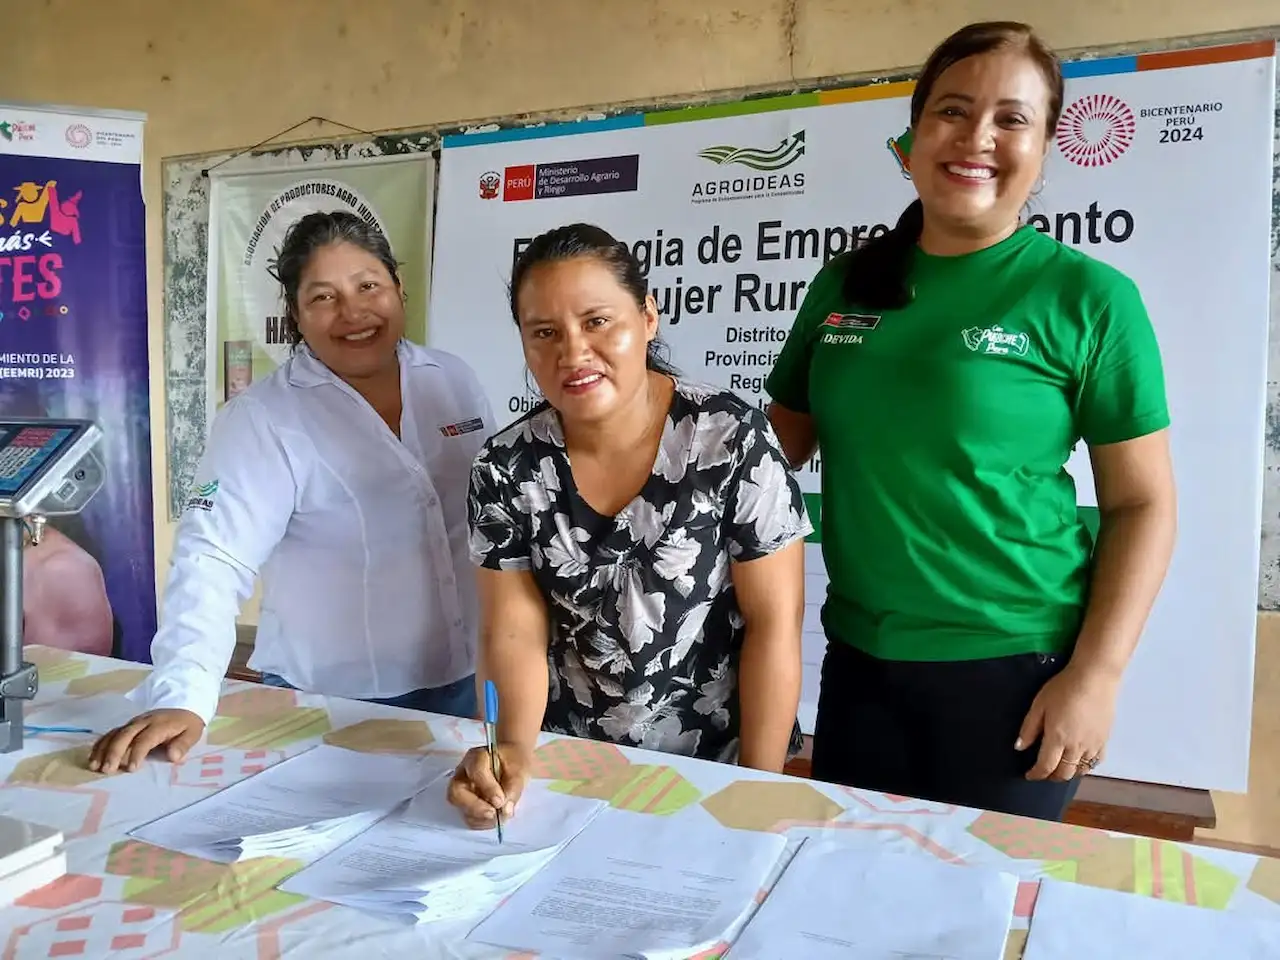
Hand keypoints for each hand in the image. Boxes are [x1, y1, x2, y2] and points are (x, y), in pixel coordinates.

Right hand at [88, 709, 205, 773]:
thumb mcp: (193, 733)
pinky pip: (110, 733)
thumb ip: (183, 744)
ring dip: (103, 750)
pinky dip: (100, 745)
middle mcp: (142, 722)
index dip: (137, 753)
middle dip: (114, 753)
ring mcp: (132, 723)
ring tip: (95, 766)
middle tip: (107, 770)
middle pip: (124, 735)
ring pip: (114, 734)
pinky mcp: (126, 726)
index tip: (131, 769)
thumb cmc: (186, 725)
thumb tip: (173, 757)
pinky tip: (92, 758)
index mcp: (159, 725)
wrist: (183, 706)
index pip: (145, 739)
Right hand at [446, 743, 531, 828]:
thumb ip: (514, 788)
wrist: (512, 762)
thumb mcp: (520, 770)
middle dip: (474, 807)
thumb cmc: (514, 761)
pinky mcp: (466, 803)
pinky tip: (495, 820)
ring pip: (461, 808)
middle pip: (456, 792)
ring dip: (480, 818)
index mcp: (477, 757)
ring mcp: (462, 789)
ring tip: (499, 818)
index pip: (476, 770)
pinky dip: (481, 822)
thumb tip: (505, 810)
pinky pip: (468, 817)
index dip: (487, 787)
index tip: (500, 801)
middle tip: (493, 814)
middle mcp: (464, 773)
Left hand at [1016, 663, 1120, 780]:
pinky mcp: (1105, 740)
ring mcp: (1093, 745)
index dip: (1036, 774)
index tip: (1029, 775)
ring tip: (1060, 767)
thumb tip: (1020, 747)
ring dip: (1068, 773)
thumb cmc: (1063, 688)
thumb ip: (1029, 728)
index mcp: (1057, 739)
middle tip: (1043, 772)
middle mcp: (1076, 747)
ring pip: (1080, 770)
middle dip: (1051, 776)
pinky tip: (1079, 760)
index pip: (1045, 766)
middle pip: (1064, 773)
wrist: (1094, 678)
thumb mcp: (1039, 704)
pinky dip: (1085, 766)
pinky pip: (1096, 762)